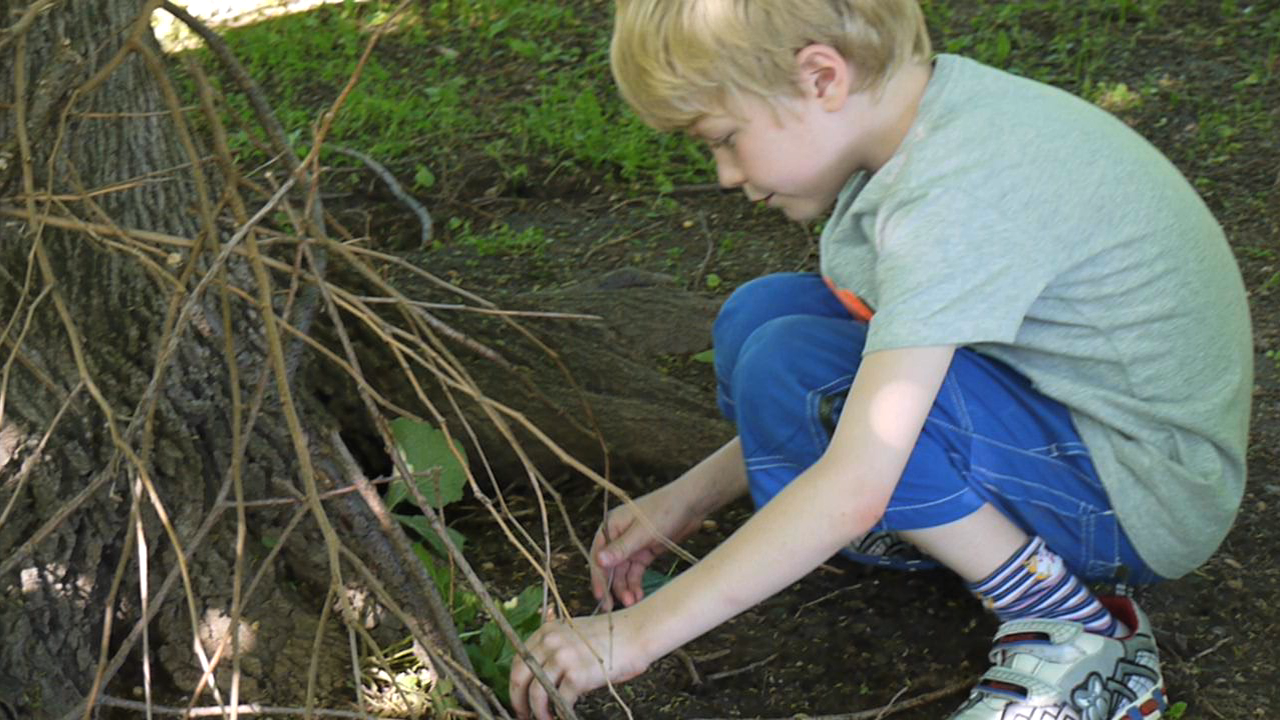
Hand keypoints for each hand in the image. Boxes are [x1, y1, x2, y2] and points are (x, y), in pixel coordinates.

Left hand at [509, 610, 650, 719]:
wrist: (637, 633)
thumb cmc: (611, 637)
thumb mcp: (575, 634)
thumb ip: (555, 649)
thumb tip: (540, 678)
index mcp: (548, 631)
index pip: (519, 659)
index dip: (516, 682)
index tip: (519, 697)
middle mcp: (551, 642)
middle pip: (520, 676)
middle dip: (518, 700)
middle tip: (523, 714)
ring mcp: (564, 658)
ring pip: (537, 692)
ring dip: (537, 711)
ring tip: (544, 719)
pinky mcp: (578, 675)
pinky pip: (560, 700)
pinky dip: (560, 712)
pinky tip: (563, 717)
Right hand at [591, 484, 705, 608]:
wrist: (691, 505)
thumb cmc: (665, 511)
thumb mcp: (642, 532)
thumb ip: (621, 548)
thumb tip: (598, 561)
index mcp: (611, 526)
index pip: (598, 555)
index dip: (598, 576)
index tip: (600, 595)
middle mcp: (618, 536)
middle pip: (610, 566)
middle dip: (612, 586)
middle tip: (613, 607)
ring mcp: (632, 545)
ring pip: (623, 572)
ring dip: (625, 587)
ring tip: (632, 602)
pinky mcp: (645, 552)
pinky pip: (636, 572)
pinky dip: (636, 584)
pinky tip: (639, 596)